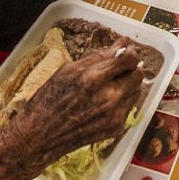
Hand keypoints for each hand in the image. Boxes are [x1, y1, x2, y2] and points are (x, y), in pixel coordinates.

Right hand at [12, 37, 144, 163]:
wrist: (40, 135)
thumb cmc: (48, 98)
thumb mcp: (67, 70)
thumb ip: (97, 58)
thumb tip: (121, 44)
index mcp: (93, 78)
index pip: (129, 59)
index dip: (130, 53)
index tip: (125, 52)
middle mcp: (109, 96)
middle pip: (138, 74)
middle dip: (129, 68)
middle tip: (116, 69)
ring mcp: (115, 114)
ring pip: (136, 90)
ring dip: (127, 84)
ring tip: (107, 86)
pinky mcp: (117, 127)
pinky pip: (129, 107)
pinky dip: (121, 101)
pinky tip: (103, 102)